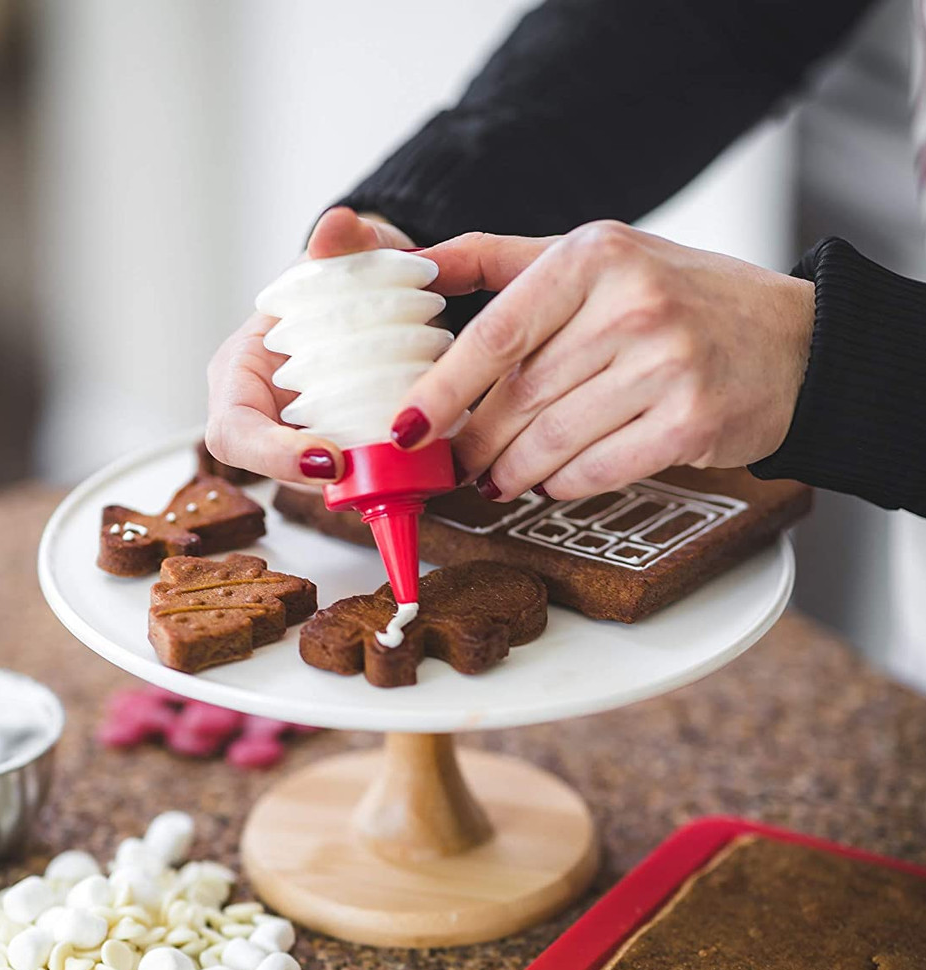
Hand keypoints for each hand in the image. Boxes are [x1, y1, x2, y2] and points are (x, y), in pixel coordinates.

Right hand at [205, 207, 414, 484]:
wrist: (374, 290)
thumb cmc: (345, 272)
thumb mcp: (347, 252)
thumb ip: (343, 242)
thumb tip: (338, 227)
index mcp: (241, 371)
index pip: (235, 432)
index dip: (273, 456)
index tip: (327, 460)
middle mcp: (264, 414)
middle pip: (282, 472)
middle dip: (332, 483)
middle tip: (383, 475)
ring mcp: (302, 438)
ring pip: (327, 483)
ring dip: (369, 482)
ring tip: (416, 470)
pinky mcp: (342, 449)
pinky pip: (362, 473)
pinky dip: (392, 472)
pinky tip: (430, 464)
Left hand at [388, 222, 814, 500]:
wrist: (794, 341)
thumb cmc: (683, 299)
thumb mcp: (600, 255)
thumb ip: (501, 260)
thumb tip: (408, 266)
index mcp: (596, 254)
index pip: (496, 331)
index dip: (443, 388)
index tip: (406, 425)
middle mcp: (633, 303)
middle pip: (520, 396)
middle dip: (476, 442)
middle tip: (456, 463)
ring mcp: (667, 364)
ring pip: (554, 441)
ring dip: (513, 471)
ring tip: (498, 478)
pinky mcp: (692, 421)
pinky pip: (599, 470)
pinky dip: (564, 484)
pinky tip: (551, 482)